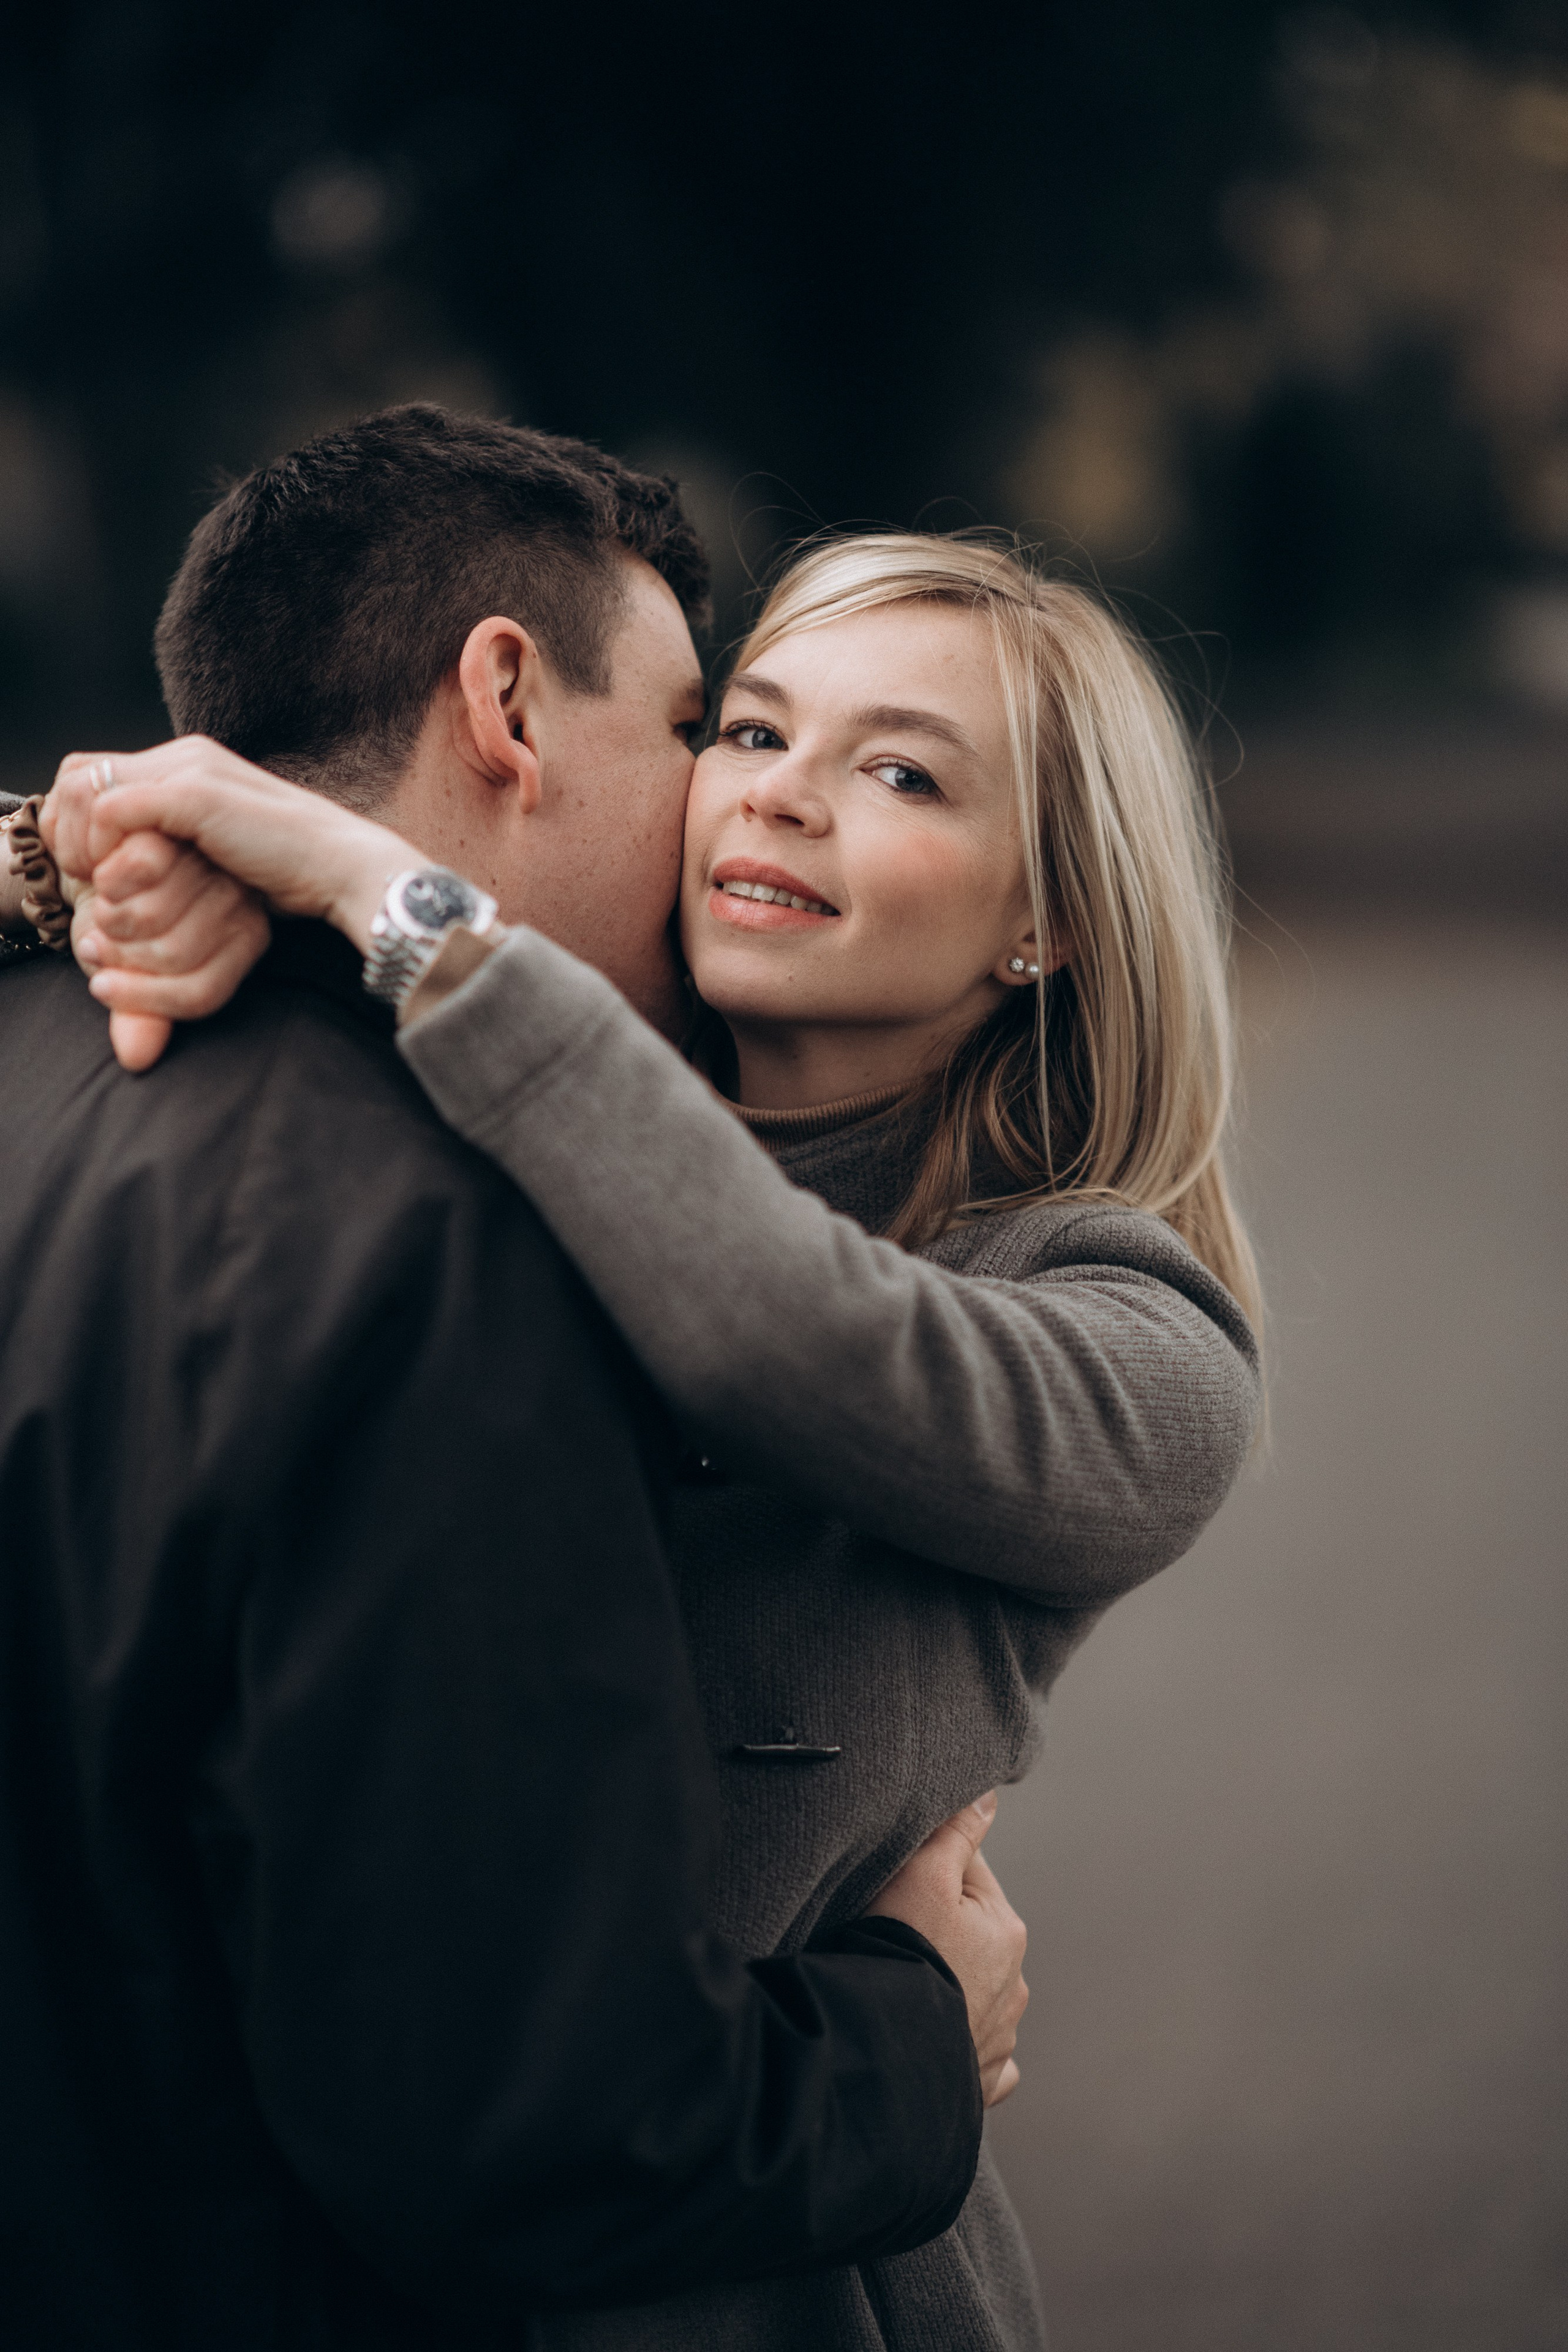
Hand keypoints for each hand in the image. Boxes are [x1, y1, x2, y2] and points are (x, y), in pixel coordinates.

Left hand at [45, 738, 415, 945]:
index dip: (74, 821)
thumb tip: (130, 865)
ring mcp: (189, 768)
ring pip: (87, 787)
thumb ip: (179, 842)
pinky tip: (118, 882)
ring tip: (98, 883)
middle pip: (77, 773)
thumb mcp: (221, 853)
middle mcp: (184, 753)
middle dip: (65, 828)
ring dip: (80, 840)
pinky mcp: (194, 794)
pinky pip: (112, 808)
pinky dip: (102, 847)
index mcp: (189, 762)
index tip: (87, 872)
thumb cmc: (290, 874)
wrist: (341, 868)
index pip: (93, 772)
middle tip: (81, 877)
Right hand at [71, 831, 270, 1071]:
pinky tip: (98, 868)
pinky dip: (107, 875)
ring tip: (101, 900)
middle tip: (103, 931)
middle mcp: (243, 901)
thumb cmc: (123, 918)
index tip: (105, 982)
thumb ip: (138, 1012)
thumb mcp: (129, 972)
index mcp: (245, 940)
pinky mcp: (185, 818)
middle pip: (172, 954)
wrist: (111, 852)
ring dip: (109, 914)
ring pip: (153, 914)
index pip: (201, 992)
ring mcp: (216, 857)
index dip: (143, 994)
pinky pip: (141, 865)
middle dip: (118, 949)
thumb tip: (136, 1057)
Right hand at [866, 1792, 1027, 2106]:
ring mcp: (1000, 2037)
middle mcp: (1014, 1985)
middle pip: (969, 1936)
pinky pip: (975, 2055)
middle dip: (937, 1932)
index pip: (967, 1876)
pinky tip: (934, 2040)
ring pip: (974, 1995)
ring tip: (901, 1988)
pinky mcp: (979, 2079)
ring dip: (947, 1988)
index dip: (925, 1873)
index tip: (894, 1887)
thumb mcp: (922, 1875)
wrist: (882, 2047)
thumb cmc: (899, 1953)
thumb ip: (956, 1831)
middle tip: (889, 1937)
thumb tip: (987, 1794)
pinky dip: (958, 2046)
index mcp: (1006, 1930)